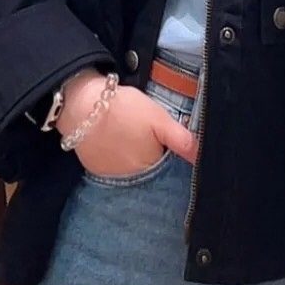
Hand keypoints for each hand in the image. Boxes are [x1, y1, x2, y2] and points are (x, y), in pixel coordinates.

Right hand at [58, 69, 198, 176]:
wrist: (82, 104)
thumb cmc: (123, 108)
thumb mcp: (159, 118)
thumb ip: (182, 140)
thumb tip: (202, 158)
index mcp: (150, 168)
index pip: (168, 169)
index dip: (169, 154)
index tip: (164, 141)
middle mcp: (131, 180)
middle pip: (150, 171)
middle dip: (152, 157)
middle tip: (144, 134)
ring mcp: (110, 176)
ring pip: (131, 170)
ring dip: (133, 158)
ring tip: (129, 134)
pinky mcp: (94, 168)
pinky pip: (112, 167)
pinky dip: (116, 157)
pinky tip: (115, 140)